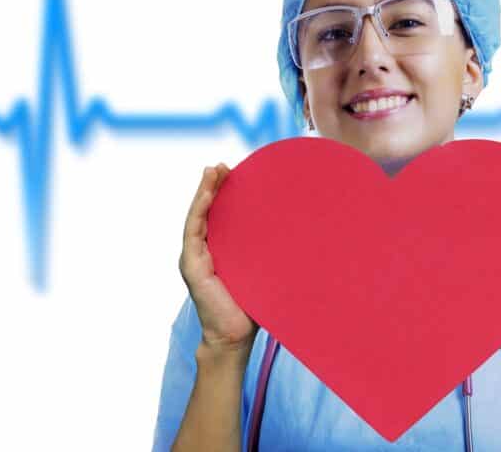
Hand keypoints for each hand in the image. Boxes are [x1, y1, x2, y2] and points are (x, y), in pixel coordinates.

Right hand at [179, 163, 257, 355]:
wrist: (235, 336)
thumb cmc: (253, 305)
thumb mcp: (263, 272)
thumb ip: (271, 254)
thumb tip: (308, 235)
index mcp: (218, 251)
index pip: (218, 216)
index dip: (221, 193)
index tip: (232, 172)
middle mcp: (203, 251)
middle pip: (205, 211)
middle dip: (212, 186)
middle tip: (222, 165)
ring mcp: (194, 258)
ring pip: (196, 217)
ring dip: (203, 193)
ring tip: (212, 172)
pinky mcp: (192, 266)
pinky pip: (193, 233)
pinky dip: (198, 212)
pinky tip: (206, 196)